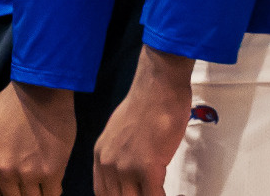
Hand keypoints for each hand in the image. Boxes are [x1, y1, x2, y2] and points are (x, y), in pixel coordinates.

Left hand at [0, 81, 77, 195]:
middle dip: (17, 192)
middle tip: (24, 184)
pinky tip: (51, 184)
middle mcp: (4, 172)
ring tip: (38, 183)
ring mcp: (28, 174)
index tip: (7, 192)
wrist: (40, 90)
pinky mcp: (51, 172)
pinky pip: (52, 195)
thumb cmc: (11, 104)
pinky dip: (51, 192)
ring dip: (35, 192)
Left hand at [93, 48, 193, 195]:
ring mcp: (126, 166)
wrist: (158, 86)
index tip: (132, 195)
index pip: (103, 194)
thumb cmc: (147, 104)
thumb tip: (130, 173)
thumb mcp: (121, 133)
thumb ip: (121, 156)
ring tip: (159, 193)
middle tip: (149, 193)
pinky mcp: (147, 166)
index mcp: (101, 156)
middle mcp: (108, 163)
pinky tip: (168, 194)